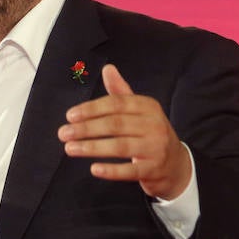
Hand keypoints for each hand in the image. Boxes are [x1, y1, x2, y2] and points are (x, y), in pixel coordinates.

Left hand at [57, 64, 192, 200]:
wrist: (176, 164)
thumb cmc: (149, 133)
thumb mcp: (139, 111)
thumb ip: (121, 92)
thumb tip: (107, 68)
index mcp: (148, 106)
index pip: (116, 104)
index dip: (91, 109)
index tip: (70, 116)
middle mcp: (155, 125)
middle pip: (115, 124)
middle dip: (86, 128)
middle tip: (63, 133)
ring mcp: (156, 148)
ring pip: (121, 146)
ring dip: (92, 147)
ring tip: (69, 148)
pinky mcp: (154, 169)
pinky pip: (130, 170)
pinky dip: (112, 170)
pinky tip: (94, 169)